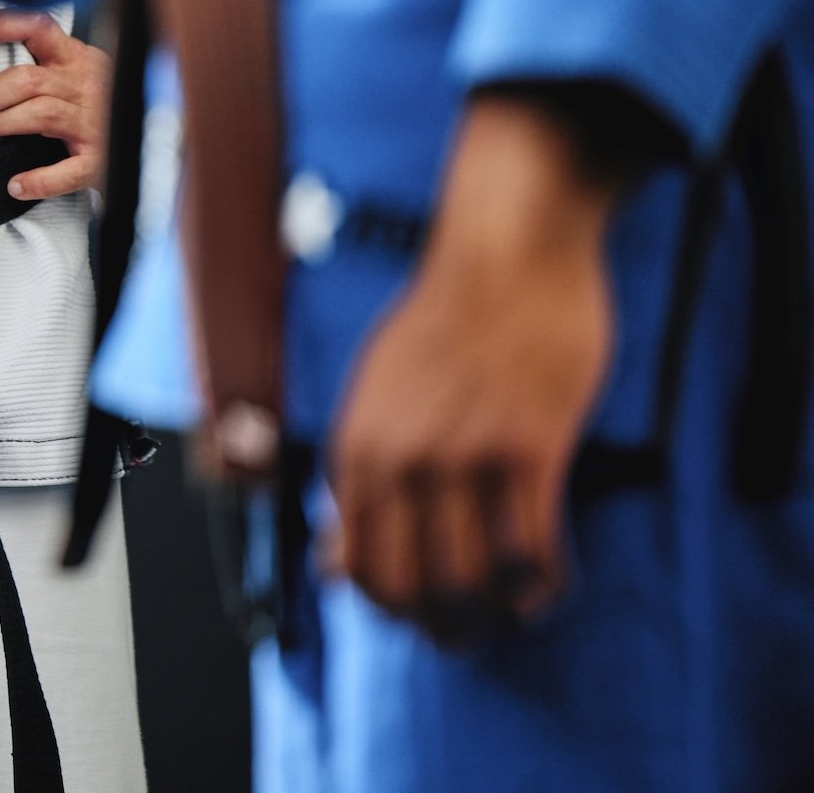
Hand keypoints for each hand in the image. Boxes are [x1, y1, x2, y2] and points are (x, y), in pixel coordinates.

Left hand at [0, 10, 110, 198]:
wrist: (148, 147)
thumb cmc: (100, 107)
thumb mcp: (79, 74)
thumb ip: (45, 66)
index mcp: (78, 58)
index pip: (38, 29)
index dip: (2, 27)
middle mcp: (88, 85)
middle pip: (28, 79)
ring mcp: (96, 123)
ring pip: (41, 113)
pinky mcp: (100, 161)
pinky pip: (68, 170)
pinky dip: (40, 179)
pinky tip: (16, 185)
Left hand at [328, 97, 620, 641]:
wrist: (506, 251)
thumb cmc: (445, 319)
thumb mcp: (377, 394)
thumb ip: (358, 479)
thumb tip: (333, 565)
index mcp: (358, 446)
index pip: (359, 566)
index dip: (392, 607)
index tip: (419, 613)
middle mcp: (403, 457)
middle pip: (414, 586)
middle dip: (442, 624)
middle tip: (468, 631)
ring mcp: (466, 453)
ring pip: (475, 578)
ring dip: (497, 611)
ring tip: (513, 609)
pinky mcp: (530, 444)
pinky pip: (535, 545)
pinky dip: (544, 580)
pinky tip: (550, 581)